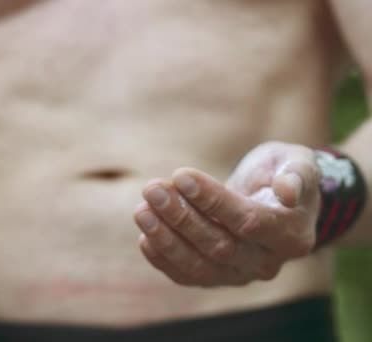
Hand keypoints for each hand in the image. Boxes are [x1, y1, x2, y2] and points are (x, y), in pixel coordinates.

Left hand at [134, 141, 320, 286]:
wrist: (274, 200)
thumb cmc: (283, 174)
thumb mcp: (297, 162)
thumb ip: (297, 173)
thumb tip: (287, 191)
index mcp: (291, 234)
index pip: (248, 220)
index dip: (213, 200)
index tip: (180, 175)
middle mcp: (267, 262)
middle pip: (220, 246)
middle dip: (181, 217)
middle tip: (152, 189)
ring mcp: (240, 274)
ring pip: (199, 265)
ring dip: (166, 239)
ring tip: (142, 211)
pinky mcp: (217, 277)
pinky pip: (188, 276)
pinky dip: (164, 259)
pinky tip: (145, 237)